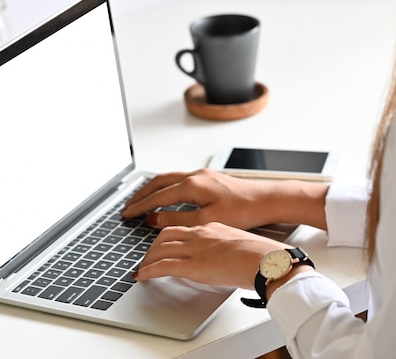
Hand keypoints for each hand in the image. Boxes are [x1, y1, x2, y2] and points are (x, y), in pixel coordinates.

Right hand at [122, 169, 327, 230]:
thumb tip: (155, 219)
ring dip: (152, 189)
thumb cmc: (244, 210)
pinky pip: (179, 179)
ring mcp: (202, 175)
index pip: (157, 196)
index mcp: (192, 185)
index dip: (140, 206)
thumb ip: (178, 219)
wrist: (268, 199)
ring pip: (168, 179)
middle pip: (158, 182)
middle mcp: (195, 175)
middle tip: (128, 206)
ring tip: (141, 200)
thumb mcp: (207, 220)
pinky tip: (165, 195)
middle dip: (141, 194)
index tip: (127, 213)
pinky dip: (166, 187)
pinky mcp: (209, 178)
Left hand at [133, 222, 288, 288]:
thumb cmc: (262, 257)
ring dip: (147, 259)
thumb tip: (220, 260)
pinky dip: (148, 270)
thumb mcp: (239, 246)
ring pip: (160, 249)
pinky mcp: (193, 266)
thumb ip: (224, 250)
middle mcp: (200, 234)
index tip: (161, 243)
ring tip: (142, 267)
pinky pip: (162, 266)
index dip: (166, 236)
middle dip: (152, 246)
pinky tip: (141, 275)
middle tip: (146, 256)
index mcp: (212, 227)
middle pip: (165, 235)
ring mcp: (195, 249)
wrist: (269, 261)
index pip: (181, 228)